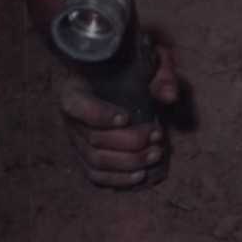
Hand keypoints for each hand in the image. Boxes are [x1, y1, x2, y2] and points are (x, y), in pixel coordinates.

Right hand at [59, 44, 178, 187]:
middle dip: (129, 142)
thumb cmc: (133, 68)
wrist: (121, 78)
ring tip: (156, 154)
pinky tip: (140, 174)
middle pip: (94, 139)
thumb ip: (161, 76)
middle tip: (157, 135)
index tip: (126, 118)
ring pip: (96, 160)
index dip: (99, 116)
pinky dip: (118, 179)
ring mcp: (78, 142)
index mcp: (77, 89)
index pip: (77, 105)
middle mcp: (72, 119)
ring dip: (129, 162)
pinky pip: (97, 176)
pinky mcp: (87, 158)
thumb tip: (169, 98)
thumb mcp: (150, 62)